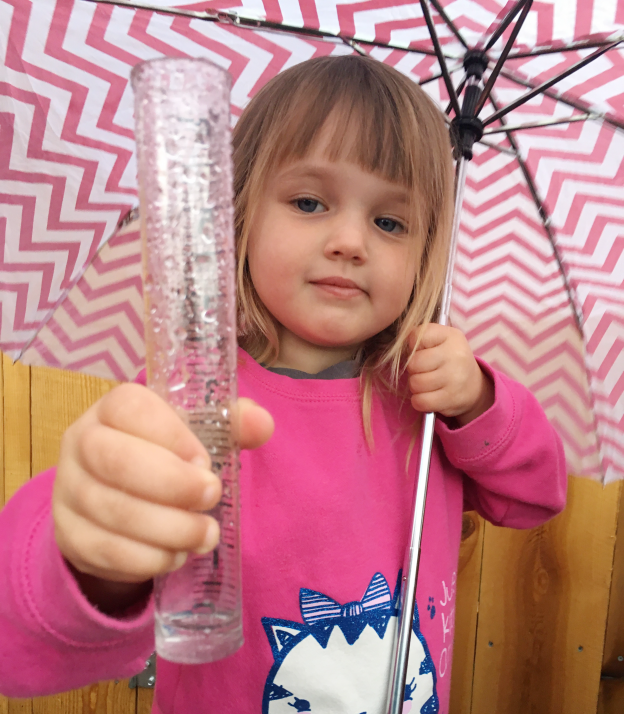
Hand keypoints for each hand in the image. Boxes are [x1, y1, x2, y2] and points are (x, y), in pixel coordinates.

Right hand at [53, 384, 273, 610]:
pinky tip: (176, 556)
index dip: (171, 433)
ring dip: (168, 528)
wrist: (119, 499)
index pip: (130, 407)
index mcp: (113, 408)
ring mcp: (68, 490)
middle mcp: (82, 443)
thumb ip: (231, 424)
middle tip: (213, 496)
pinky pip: (103, 550)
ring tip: (206, 535)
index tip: (205, 460)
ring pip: (112, 510)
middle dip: (172, 483)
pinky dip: (146, 558)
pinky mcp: (69, 535)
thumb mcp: (196, 434)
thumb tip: (263, 423)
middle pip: (114, 460)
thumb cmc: (165, 457)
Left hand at [406, 324, 493, 426]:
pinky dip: (419, 401)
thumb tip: (404, 342)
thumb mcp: (440, 340)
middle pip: (413, 364)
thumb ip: (419, 337)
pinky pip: (420, 401)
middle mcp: (456, 355)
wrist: (473, 386)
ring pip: (415, 383)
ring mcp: (455, 378)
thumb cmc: (448, 359)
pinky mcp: (451, 399)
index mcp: (451, 336)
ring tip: (427, 383)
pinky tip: (427, 396)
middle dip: (413, 369)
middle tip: (424, 371)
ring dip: (416, 386)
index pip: (416, 337)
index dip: (414, 347)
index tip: (425, 351)